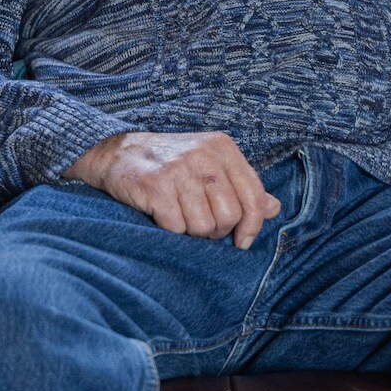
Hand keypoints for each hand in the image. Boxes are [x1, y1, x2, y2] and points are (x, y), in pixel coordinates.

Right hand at [64, 132, 281, 248]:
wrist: (117, 153)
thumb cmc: (171, 164)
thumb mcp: (211, 166)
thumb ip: (242, 186)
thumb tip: (273, 208)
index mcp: (223, 148)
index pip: (254, 195)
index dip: (252, 226)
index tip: (242, 241)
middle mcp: (204, 155)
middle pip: (230, 215)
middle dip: (217, 230)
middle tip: (200, 224)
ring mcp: (179, 169)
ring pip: (204, 225)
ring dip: (192, 231)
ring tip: (180, 216)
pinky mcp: (155, 186)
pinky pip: (177, 227)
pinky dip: (171, 230)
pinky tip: (162, 215)